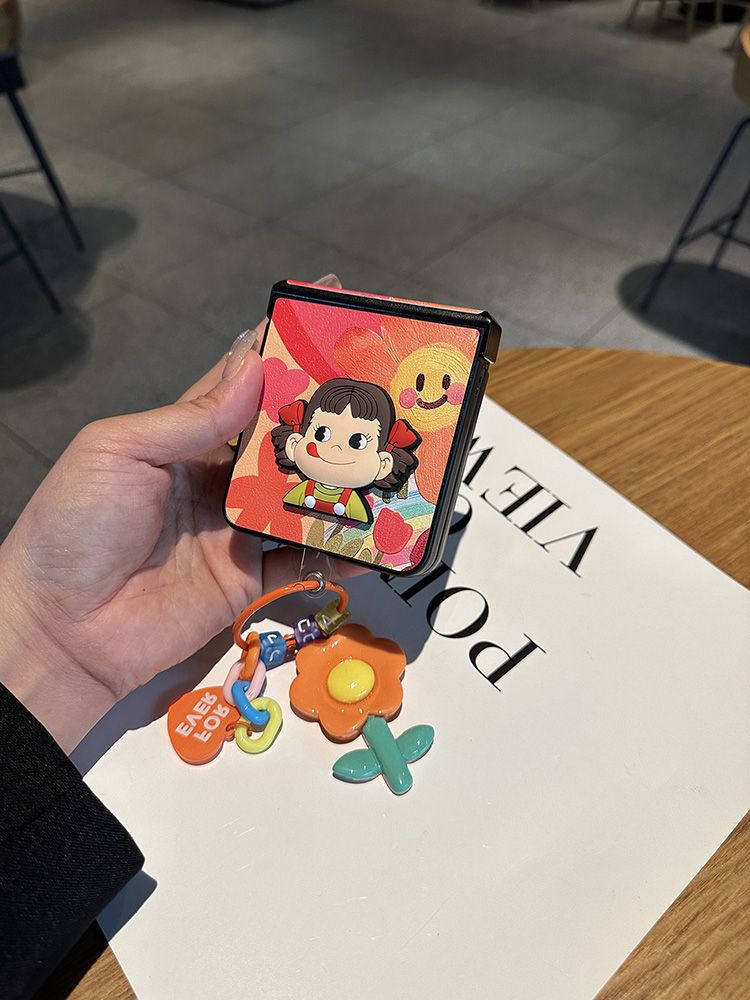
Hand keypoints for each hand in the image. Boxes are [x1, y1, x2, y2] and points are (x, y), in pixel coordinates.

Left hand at [0, 275, 356, 752]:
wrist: (60, 629)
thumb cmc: (76, 526)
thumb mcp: (120, 451)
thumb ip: (192, 418)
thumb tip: (255, 370)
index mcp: (185, 438)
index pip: (243, 383)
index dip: (281, 350)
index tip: (324, 314)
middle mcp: (219, 479)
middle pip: (286, 440)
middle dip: (329, 415)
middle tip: (379, 390)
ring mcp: (237, 530)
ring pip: (302, 498)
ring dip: (342, 482)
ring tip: (388, 462)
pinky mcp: (247, 580)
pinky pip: (301, 563)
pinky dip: (337, 555)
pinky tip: (370, 542)